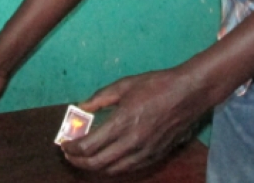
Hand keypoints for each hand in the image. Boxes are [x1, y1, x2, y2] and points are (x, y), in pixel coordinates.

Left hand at [61, 68, 210, 174]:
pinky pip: (128, 168)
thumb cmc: (156, 85)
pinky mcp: (155, 156)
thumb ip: (100, 98)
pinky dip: (113, 167)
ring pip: (112, 170)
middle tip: (70, 154)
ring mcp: (144, 152)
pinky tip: (107, 159)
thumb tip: (81, 107)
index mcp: (122, 122)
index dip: (72, 148)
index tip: (64, 145)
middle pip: (97, 163)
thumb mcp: (124, 85)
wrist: (189, 94)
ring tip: (85, 158)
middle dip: (78, 161)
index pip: (89, 146)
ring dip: (94, 167)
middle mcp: (131, 142)